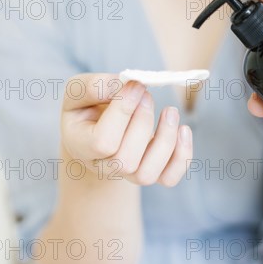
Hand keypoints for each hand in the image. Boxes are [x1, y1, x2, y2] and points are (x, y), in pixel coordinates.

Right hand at [61, 74, 191, 185]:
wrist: (96, 125)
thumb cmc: (88, 104)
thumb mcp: (79, 89)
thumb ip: (95, 86)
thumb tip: (123, 85)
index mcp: (80, 145)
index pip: (102, 142)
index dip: (123, 112)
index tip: (135, 86)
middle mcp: (102, 165)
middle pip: (126, 160)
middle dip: (143, 122)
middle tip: (146, 94)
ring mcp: (127, 172)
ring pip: (147, 174)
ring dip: (165, 140)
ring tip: (170, 111)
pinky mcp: (151, 170)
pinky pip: (169, 178)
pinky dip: (182, 157)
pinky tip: (183, 130)